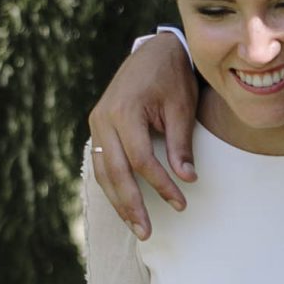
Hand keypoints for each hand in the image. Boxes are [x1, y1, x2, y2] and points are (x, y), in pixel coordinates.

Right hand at [88, 32, 199, 238]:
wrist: (154, 51)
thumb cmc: (172, 76)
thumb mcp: (182, 107)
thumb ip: (180, 144)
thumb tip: (187, 179)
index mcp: (124, 111)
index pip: (141, 160)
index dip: (161, 185)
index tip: (181, 203)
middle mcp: (103, 119)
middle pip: (115, 172)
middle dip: (131, 205)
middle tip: (146, 232)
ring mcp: (96, 123)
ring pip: (103, 172)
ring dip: (118, 201)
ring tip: (135, 226)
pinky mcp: (98, 127)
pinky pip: (102, 163)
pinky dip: (112, 186)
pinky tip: (124, 204)